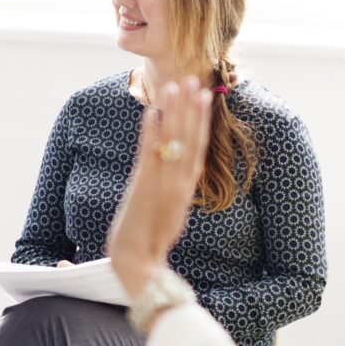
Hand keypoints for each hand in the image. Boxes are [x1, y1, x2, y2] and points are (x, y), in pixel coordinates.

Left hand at [105, 79, 212, 299]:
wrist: (140, 265)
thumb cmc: (151, 244)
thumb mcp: (171, 215)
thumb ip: (176, 193)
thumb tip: (183, 176)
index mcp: (185, 190)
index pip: (198, 148)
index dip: (201, 122)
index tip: (204, 98)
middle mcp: (179, 184)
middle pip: (190, 139)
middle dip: (193, 109)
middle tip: (195, 80)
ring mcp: (163, 185)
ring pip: (173, 141)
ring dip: (174, 112)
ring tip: (176, 86)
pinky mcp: (144, 188)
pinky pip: (149, 154)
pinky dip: (151, 132)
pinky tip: (151, 111)